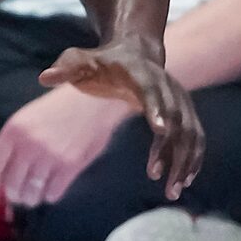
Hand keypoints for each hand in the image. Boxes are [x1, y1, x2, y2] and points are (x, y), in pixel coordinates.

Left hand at [0, 84, 132, 211]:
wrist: (91, 99)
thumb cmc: (56, 108)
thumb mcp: (25, 119)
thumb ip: (7, 144)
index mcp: (13, 131)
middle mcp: (29, 145)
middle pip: (12, 187)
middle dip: (14, 194)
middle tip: (20, 191)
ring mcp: (50, 157)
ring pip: (31, 195)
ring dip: (32, 197)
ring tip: (37, 189)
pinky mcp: (70, 166)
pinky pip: (52, 195)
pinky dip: (50, 194)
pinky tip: (54, 183)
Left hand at [39, 36, 201, 198]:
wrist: (136, 50)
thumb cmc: (103, 61)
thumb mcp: (80, 60)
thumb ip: (65, 68)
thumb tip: (45, 77)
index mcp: (141, 72)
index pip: (152, 89)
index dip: (157, 108)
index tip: (159, 131)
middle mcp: (166, 85)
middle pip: (177, 115)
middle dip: (171, 147)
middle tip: (156, 176)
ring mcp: (179, 98)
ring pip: (191, 129)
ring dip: (185, 159)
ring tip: (172, 190)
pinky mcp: (185, 111)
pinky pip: (195, 136)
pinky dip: (194, 158)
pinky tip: (183, 181)